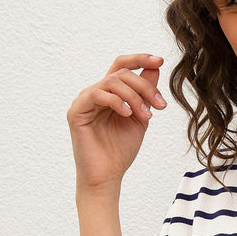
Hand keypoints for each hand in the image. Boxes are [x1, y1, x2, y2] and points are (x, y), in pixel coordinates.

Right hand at [67, 53, 166, 192]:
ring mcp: (85, 100)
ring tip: (146, 116)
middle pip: (121, 73)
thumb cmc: (121, 151)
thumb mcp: (140, 118)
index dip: (140, 59)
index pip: (123, 67)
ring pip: (112, 82)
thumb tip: (154, 67)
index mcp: (110, 94)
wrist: (107, 176)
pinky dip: (116, 102)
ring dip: (134, 97)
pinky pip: (97, 94)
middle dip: (145, 86)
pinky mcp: (77, 111)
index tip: (160, 60)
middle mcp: (96, 93)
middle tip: (160, 105)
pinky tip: (127, 114)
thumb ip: (145, 94)